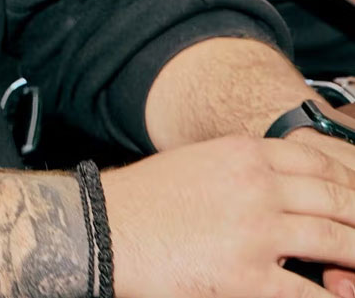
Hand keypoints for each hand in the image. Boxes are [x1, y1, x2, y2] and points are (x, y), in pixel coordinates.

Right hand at [104, 133, 354, 297]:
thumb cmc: (145, 201)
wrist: (105, 228)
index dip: (346, 181)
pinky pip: (310, 293)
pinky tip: (339, 294)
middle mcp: (257, 185)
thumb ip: (241, 171)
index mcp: (243, 153)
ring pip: (333, 239)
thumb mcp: (198, 165)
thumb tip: (280, 191)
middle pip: (333, 197)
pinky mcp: (249, 276)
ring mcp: (257, 230)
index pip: (314, 160)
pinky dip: (332, 295)